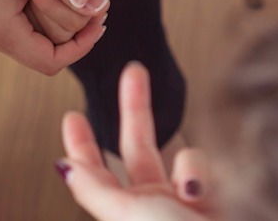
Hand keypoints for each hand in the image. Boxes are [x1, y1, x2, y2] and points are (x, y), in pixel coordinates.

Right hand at [0, 0, 107, 74]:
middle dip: (75, 37)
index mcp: (1, 30)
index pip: (52, 61)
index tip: (99, 18)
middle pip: (46, 57)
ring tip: (83, 2)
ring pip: (38, 45)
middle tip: (97, 9)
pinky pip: (28, 31)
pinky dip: (49, 19)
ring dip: (63, 28)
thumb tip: (101, 10)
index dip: (81, 45)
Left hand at [58, 62, 213, 220]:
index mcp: (121, 214)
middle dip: (135, 110)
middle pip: (137, 150)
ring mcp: (183, 204)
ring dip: (188, 168)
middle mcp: (150, 209)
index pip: (93, 175)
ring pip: (180, 157)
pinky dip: (202, 177)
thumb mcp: (127, 216)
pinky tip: (205, 199)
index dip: (82, 145)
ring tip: (193, 197)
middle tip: (133, 71)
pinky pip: (203, 168)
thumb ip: (95, 190)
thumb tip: (63, 167)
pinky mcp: (214, 202)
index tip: (72, 116)